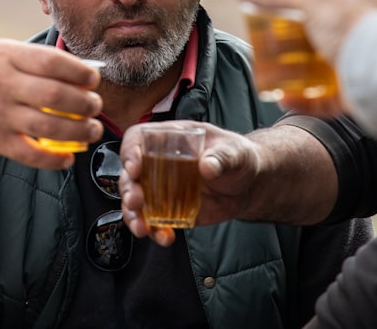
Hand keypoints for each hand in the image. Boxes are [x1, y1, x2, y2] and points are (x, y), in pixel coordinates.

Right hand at [0, 40, 102, 168]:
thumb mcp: (0, 51)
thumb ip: (35, 60)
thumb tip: (81, 72)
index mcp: (7, 57)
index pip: (53, 62)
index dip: (80, 72)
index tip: (93, 78)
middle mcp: (3, 85)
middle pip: (56, 96)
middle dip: (85, 103)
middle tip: (95, 105)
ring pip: (48, 127)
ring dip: (79, 131)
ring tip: (92, 129)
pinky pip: (29, 154)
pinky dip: (53, 160)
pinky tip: (68, 157)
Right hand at [118, 121, 263, 245]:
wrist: (248, 186)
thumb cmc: (238, 158)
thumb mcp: (234, 152)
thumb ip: (222, 158)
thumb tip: (207, 166)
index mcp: (171, 139)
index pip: (139, 138)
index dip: (131, 151)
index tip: (134, 167)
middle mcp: (159, 162)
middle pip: (130, 173)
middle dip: (128, 189)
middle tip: (136, 201)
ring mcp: (161, 188)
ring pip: (135, 200)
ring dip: (133, 215)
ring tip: (142, 228)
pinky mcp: (169, 210)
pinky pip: (153, 221)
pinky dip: (154, 232)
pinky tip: (165, 238)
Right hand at [235, 0, 376, 95]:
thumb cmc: (356, 26)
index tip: (272, 7)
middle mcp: (357, 27)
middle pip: (314, 32)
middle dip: (287, 40)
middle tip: (264, 41)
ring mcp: (354, 60)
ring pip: (316, 66)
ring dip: (290, 71)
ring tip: (267, 71)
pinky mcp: (351, 91)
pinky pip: (320, 96)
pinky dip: (300, 98)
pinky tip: (282, 96)